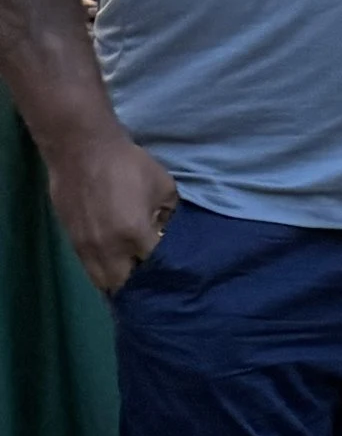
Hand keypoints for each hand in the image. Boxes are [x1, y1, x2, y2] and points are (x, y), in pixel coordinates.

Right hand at [47, 125, 178, 293]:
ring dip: (119, 283)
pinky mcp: (72, 241)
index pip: (153, 266)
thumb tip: (169, 231)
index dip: (165, 269)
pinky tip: (114, 266)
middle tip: (153, 279)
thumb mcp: (163, 186)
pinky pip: (88, 268)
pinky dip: (102, 272)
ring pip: (102, 282)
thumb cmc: (127, 164)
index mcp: (134, 234)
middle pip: (125, 284)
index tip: (176, 269)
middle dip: (140, 285)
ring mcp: (86, 247)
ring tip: (133, 279)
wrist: (82, 150)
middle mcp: (108, 248)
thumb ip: (169, 214)